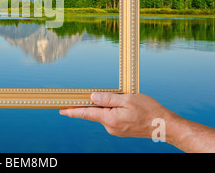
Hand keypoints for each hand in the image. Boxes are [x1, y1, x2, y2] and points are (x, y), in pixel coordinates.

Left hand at [59, 92, 174, 137]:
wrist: (164, 126)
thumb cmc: (148, 111)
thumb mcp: (127, 99)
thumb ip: (108, 98)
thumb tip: (92, 98)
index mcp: (110, 119)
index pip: (86, 114)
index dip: (73, 111)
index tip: (61, 110)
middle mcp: (110, 127)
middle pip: (95, 112)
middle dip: (94, 103)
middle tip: (97, 95)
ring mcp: (115, 130)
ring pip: (104, 114)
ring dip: (107, 105)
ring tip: (124, 100)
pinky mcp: (120, 129)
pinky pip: (111, 117)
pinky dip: (112, 110)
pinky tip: (124, 106)